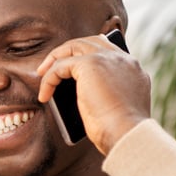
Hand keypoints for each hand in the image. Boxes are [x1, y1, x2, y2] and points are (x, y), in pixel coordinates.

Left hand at [36, 33, 151, 153]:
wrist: (128, 134)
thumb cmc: (122, 131)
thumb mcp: (118, 107)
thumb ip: (107, 93)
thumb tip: (83, 94)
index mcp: (133, 69)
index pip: (109, 51)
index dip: (89, 54)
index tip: (75, 65)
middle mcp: (122, 59)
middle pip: (91, 42)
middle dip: (69, 51)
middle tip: (53, 66)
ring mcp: (107, 58)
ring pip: (74, 46)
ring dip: (55, 59)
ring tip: (42, 74)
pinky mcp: (90, 64)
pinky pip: (61, 65)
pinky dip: (49, 79)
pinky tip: (44, 95)